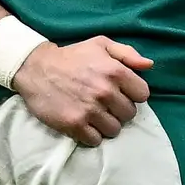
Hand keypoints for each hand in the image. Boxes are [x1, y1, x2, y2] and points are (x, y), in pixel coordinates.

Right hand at [16, 36, 151, 143]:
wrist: (36, 68)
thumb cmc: (71, 56)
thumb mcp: (100, 44)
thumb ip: (127, 53)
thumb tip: (149, 65)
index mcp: (115, 71)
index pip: (142, 95)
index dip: (132, 94)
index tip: (121, 93)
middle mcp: (105, 92)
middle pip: (129, 114)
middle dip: (119, 110)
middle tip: (105, 104)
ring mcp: (90, 110)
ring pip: (114, 129)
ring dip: (106, 124)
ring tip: (95, 114)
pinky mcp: (74, 125)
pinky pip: (96, 140)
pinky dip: (91, 135)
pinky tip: (84, 123)